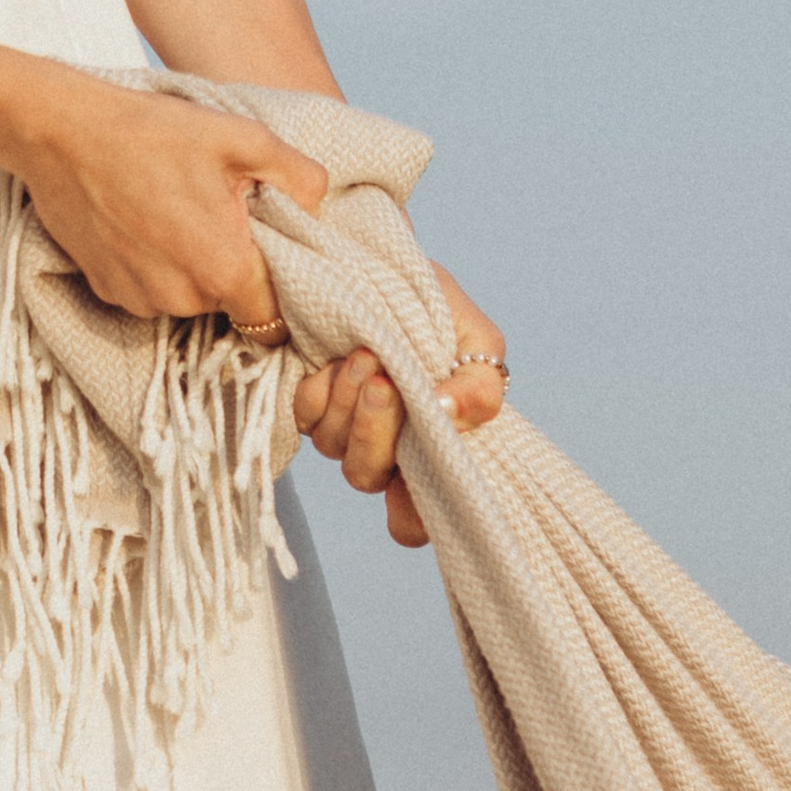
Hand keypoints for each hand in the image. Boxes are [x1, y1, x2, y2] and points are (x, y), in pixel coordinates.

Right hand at [11, 74, 324, 326]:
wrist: (59, 130)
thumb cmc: (150, 131)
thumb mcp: (240, 137)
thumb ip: (297, 175)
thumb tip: (321, 203)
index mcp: (224, 269)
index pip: (273, 320)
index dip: (279, 295)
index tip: (272, 265)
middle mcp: (183, 298)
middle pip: (230, 304)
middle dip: (232, 269)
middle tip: (216, 218)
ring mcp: (141, 299)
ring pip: (188, 299)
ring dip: (191, 269)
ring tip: (174, 214)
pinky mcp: (108, 291)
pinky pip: (149, 292)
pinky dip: (153, 268)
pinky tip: (143, 224)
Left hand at [295, 263, 506, 549]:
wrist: (387, 268)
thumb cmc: (440, 312)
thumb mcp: (479, 342)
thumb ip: (483, 387)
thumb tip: (450, 413)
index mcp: (431, 454)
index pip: (413, 522)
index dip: (411, 514)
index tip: (417, 465)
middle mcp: (387, 453)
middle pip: (369, 477)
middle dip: (375, 428)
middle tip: (384, 377)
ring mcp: (347, 431)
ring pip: (336, 448)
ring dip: (349, 401)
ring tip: (363, 354)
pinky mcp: (313, 403)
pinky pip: (307, 416)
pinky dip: (322, 389)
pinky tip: (336, 360)